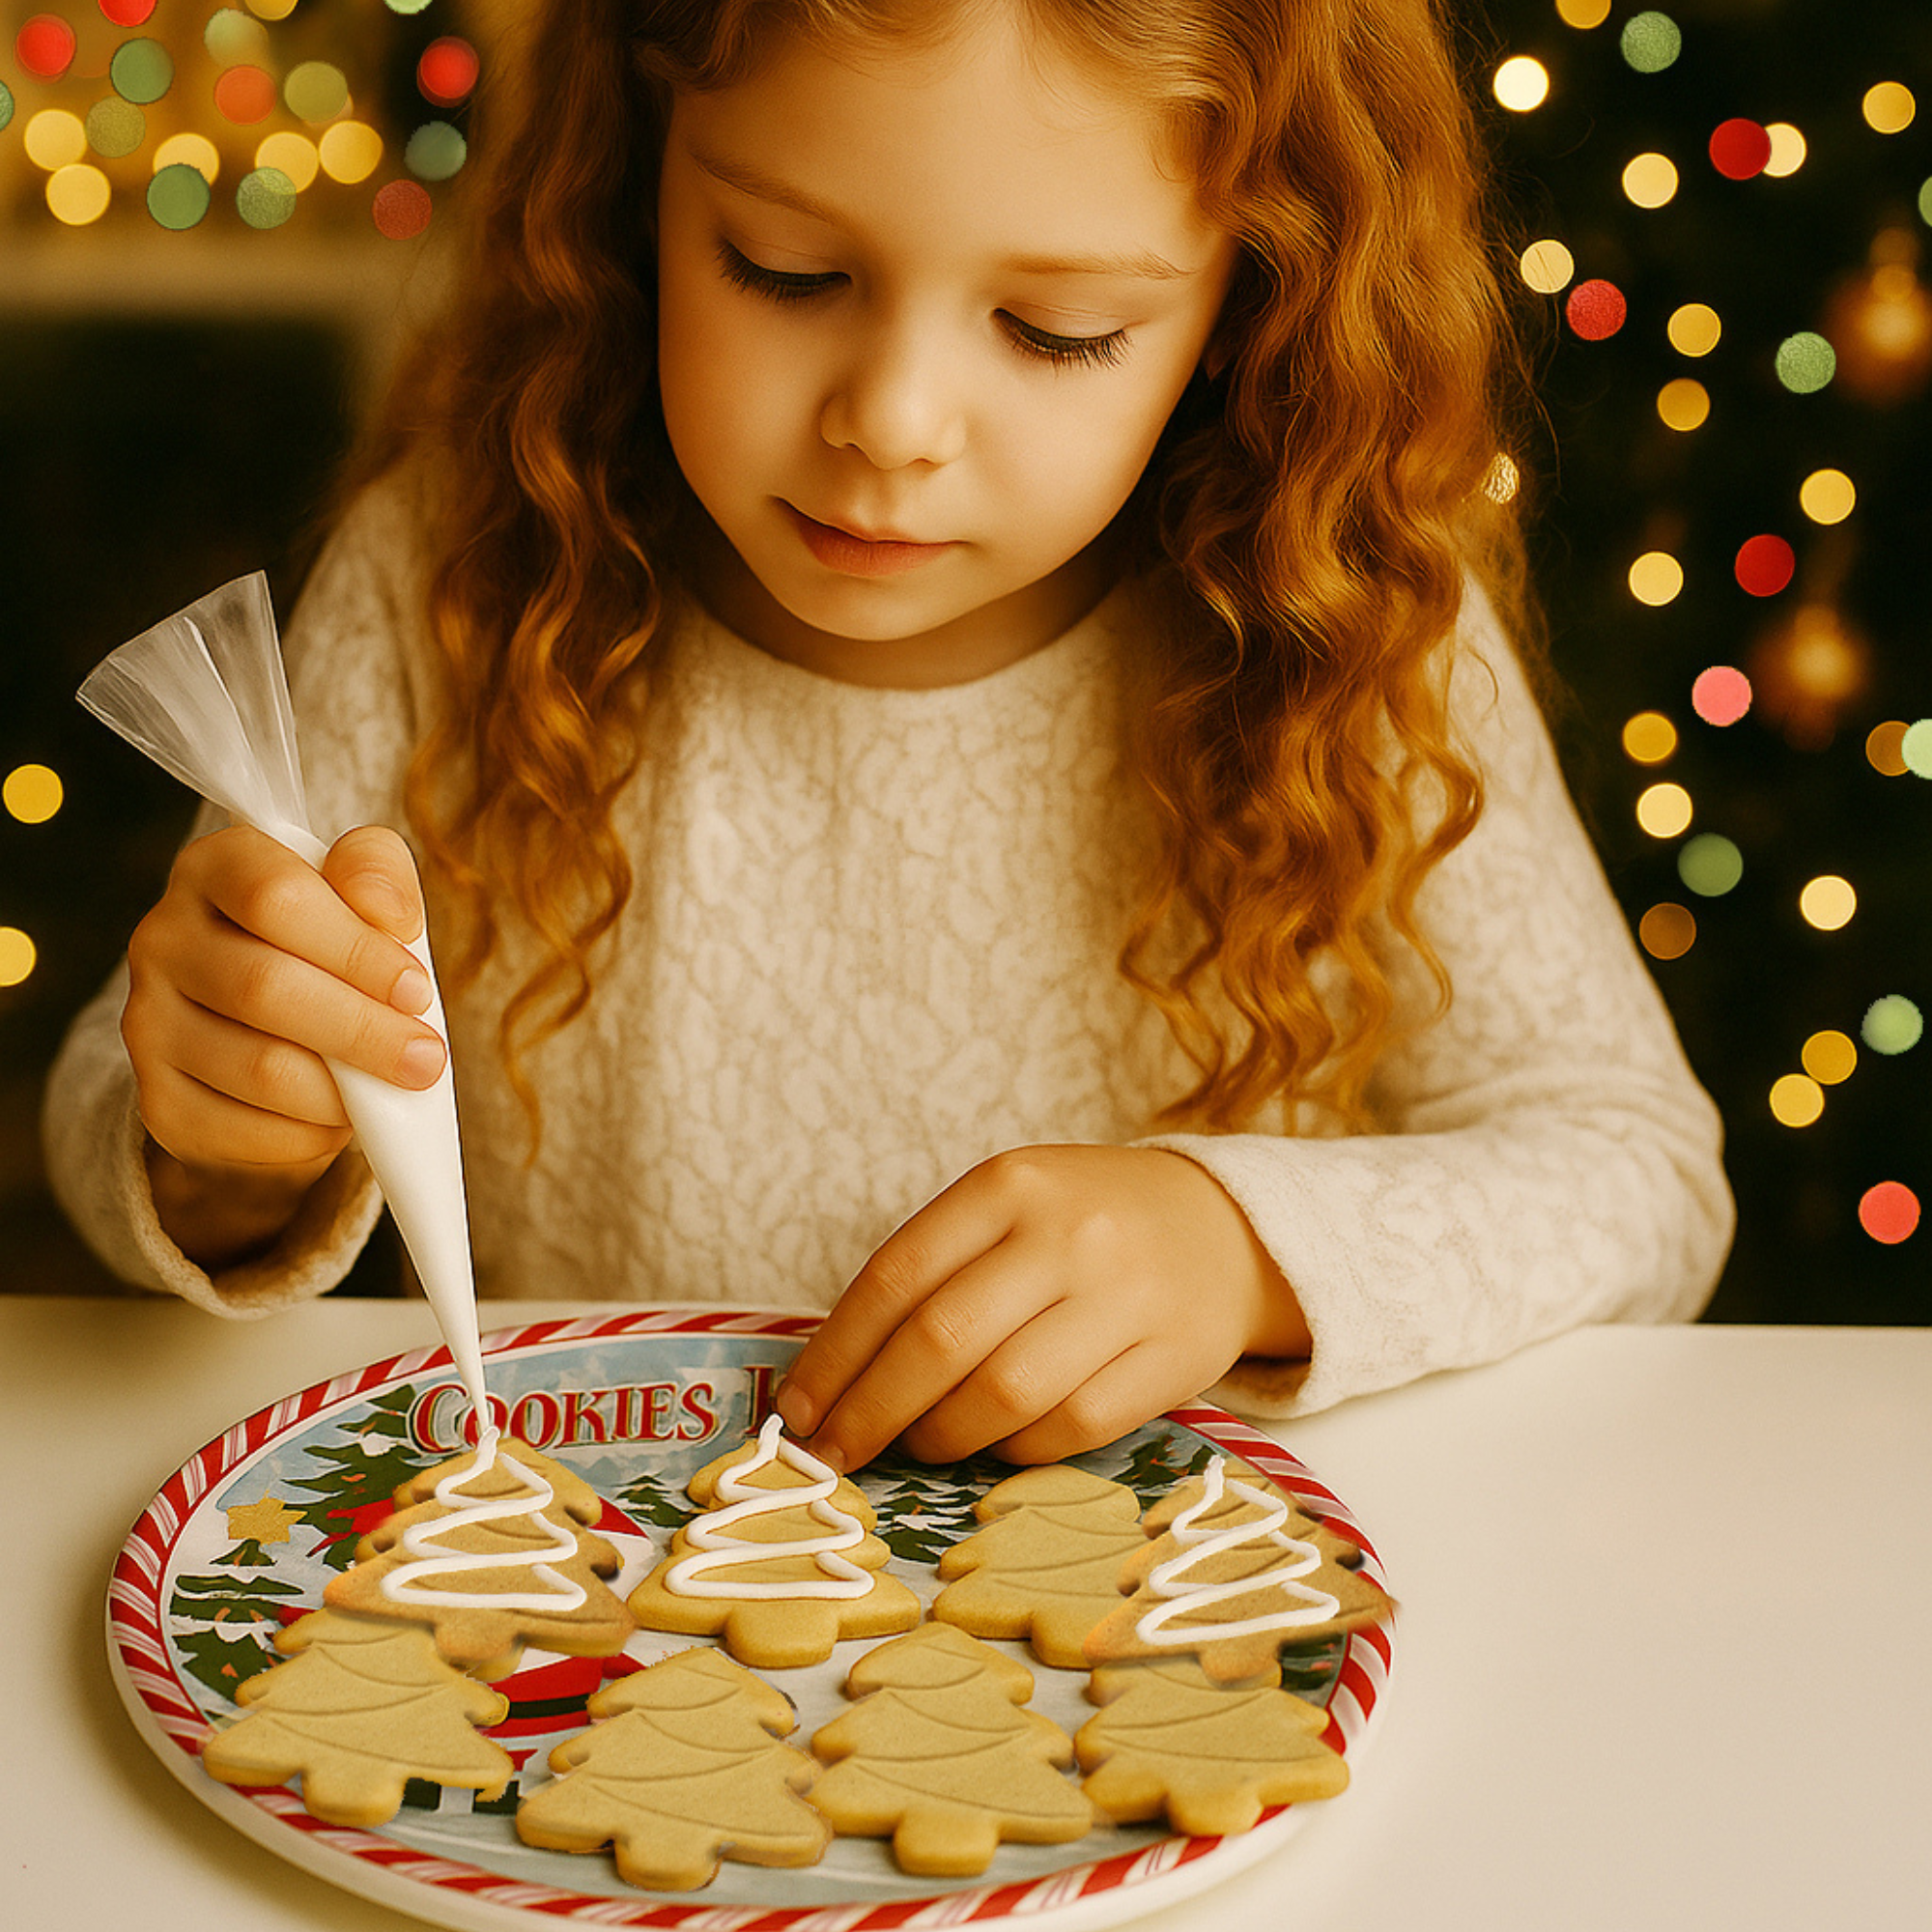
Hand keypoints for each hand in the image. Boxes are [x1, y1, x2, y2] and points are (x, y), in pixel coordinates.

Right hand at [121, 823, 444, 1262]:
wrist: (276, 1012)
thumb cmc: (331, 936)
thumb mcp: (362, 884)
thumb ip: (377, 875)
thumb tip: (388, 916)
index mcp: (213, 869)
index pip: (275, 898)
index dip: (356, 950)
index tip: (417, 991)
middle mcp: (162, 939)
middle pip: (263, 988)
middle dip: (361, 1032)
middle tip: (425, 1059)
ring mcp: (148, 1023)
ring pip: (255, 1068)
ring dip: (341, 1091)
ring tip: (393, 1090)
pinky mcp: (159, 1099)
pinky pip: (239, 1131)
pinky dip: (307, 1135)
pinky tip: (342, 1120)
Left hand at [774, 1145, 1310, 1469]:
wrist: (1221, 1227)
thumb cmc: (1082, 1224)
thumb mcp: (1007, 1208)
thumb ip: (931, 1272)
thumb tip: (832, 1377)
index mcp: (1008, 1185)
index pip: (896, 1278)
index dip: (836, 1356)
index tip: (798, 1410)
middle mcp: (1068, 1234)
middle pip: (941, 1342)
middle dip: (871, 1412)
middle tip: (834, 1454)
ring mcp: (1126, 1296)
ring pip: (1003, 1394)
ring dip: (942, 1437)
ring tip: (920, 1445)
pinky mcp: (1173, 1358)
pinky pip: (1070, 1428)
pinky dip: (1016, 1450)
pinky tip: (997, 1443)